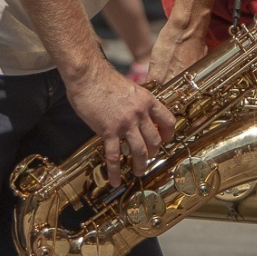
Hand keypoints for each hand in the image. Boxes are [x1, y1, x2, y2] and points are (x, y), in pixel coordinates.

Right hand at [66, 63, 177, 186]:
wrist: (88, 75)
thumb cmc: (104, 79)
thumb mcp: (130, 88)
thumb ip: (136, 103)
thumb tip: (137, 116)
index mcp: (147, 100)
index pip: (168, 120)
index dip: (168, 134)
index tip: (165, 140)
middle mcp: (140, 113)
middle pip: (155, 139)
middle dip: (154, 152)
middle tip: (149, 158)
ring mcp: (125, 123)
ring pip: (140, 150)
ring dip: (141, 164)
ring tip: (139, 171)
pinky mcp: (108, 130)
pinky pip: (114, 155)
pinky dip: (115, 171)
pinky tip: (115, 180)